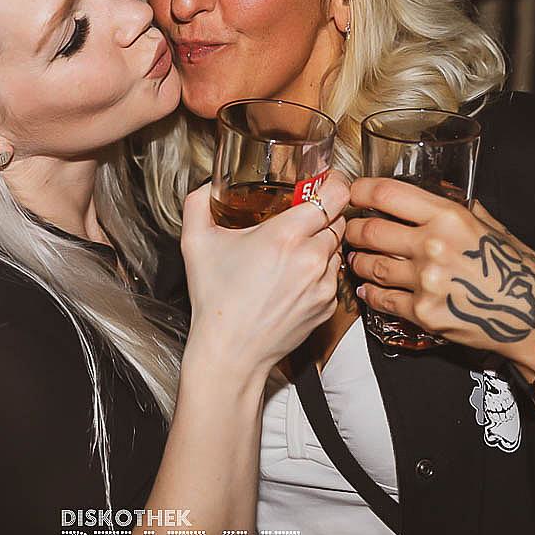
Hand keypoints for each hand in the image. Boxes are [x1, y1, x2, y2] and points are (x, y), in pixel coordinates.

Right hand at [181, 173, 347, 381]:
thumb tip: (204, 186)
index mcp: (285, 235)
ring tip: (292, 253)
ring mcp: (323, 284)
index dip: (333, 183)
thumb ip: (197, 203)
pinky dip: (319, 272)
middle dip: (322, 215)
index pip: (336, 193)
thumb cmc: (214, 299)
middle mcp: (311, 258)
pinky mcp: (327, 305)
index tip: (324, 182)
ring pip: (337, 247)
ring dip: (321, 244)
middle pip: (339, 219)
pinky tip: (293, 279)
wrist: (230, 352)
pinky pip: (333, 276)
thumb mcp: (195, 243)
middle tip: (299, 220)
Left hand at [346, 178, 534, 372]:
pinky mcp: (423, 313)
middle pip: (370, 230)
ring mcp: (426, 281)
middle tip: (350, 230)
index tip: (352, 192)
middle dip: (353, 229)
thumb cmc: (516, 271)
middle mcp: (433, 245)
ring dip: (358, 261)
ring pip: (370, 265)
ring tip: (356, 258)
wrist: (534, 319)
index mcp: (450, 217)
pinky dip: (369, 294)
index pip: (388, 194)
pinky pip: (381, 299)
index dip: (361, 190)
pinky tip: (367, 290)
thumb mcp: (493, 227)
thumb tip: (436, 189)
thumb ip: (460, 208)